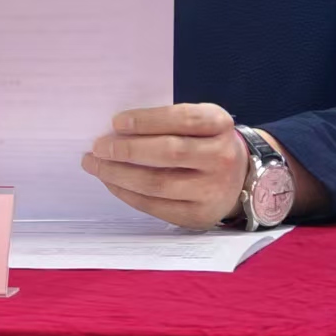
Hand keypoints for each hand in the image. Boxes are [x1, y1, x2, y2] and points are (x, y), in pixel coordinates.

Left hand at [82, 103, 248, 229]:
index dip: (148, 120)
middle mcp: (221, 158)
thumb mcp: (200, 122)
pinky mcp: (199, 216)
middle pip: (169, 153)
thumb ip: (168, 121)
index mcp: (220, 125)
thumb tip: (117, 129)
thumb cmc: (206, 142)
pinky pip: (156, 207)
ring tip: (96, 165)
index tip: (116, 122)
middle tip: (98, 146)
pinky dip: (128, 194)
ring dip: (119, 174)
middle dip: (127, 149)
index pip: (183, 119)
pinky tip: (113, 182)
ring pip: (158, 184)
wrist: (239, 179)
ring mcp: (212, 191)